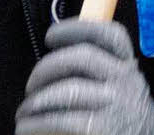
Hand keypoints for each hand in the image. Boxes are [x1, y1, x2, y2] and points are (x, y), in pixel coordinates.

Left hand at [16, 20, 153, 134]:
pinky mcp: (100, 129)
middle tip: (31, 86)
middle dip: (47, 68)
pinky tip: (27, 129)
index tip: (51, 36)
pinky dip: (36, 124)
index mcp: (128, 68)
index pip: (109, 35)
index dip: (77, 29)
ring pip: (67, 89)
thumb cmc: (123, 121)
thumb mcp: (124, 91)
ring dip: (36, 101)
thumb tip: (60, 60)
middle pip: (82, 57)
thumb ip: (103, 73)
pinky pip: (60, 119)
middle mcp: (125, 81)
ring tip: (25, 113)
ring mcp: (114, 104)